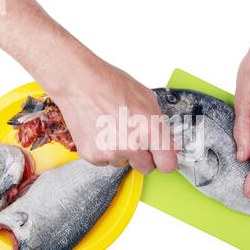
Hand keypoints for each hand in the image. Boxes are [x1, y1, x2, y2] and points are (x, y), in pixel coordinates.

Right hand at [42, 47, 177, 174]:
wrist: (79, 82)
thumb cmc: (111, 85)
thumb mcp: (147, 100)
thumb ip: (161, 127)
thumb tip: (170, 146)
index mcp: (149, 130)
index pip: (167, 165)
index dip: (164, 159)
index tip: (161, 156)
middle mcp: (131, 145)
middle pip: (146, 168)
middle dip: (144, 156)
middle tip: (134, 137)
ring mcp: (110, 152)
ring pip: (124, 164)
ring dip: (122, 152)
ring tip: (113, 128)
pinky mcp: (92, 156)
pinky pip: (106, 161)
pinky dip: (104, 150)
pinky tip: (101, 131)